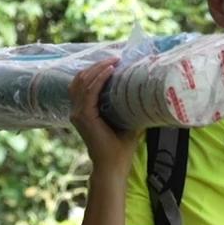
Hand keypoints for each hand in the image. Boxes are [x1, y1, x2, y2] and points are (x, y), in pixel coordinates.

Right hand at [68, 57, 140, 173]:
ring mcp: (78, 114)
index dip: (95, 70)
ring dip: (98, 69)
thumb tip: (146, 91)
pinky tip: (110, 71)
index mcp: (84, 111)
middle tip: (114, 58)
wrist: (113, 166)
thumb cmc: (120, 148)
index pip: (83, 84)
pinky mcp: (84, 117)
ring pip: (84, 82)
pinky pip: (90, 91)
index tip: (112, 61)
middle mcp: (77, 111)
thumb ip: (128, 107)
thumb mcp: (126, 121)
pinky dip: (99, 79)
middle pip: (81, 79)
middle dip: (97, 66)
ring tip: (113, 61)